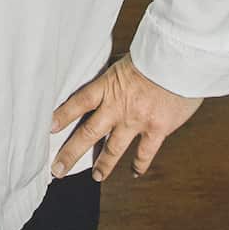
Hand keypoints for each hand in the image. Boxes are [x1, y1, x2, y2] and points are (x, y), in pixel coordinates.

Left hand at [49, 52, 201, 181]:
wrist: (181, 58)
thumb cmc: (154, 53)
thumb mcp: (125, 60)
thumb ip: (113, 76)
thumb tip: (102, 80)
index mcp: (108, 85)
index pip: (78, 102)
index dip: (62, 116)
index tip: (48, 129)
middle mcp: (118, 106)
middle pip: (88, 133)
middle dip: (70, 153)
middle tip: (57, 169)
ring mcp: (137, 120)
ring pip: (113, 149)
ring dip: (102, 165)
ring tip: (96, 176)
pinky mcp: (157, 129)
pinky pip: (144, 153)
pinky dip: (139, 164)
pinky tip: (135, 172)